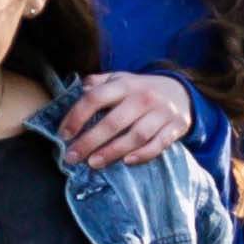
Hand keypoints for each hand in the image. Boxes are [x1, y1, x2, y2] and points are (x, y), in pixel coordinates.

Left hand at [61, 72, 197, 169]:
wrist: (180, 92)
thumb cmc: (139, 90)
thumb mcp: (119, 80)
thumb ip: (97, 84)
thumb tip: (73, 92)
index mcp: (125, 84)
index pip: (95, 98)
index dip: (76, 116)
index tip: (63, 134)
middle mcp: (144, 97)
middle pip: (114, 122)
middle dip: (90, 141)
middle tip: (72, 157)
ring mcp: (162, 112)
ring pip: (136, 136)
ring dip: (113, 151)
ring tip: (93, 163)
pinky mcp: (176, 127)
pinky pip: (159, 144)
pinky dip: (143, 155)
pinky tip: (126, 162)